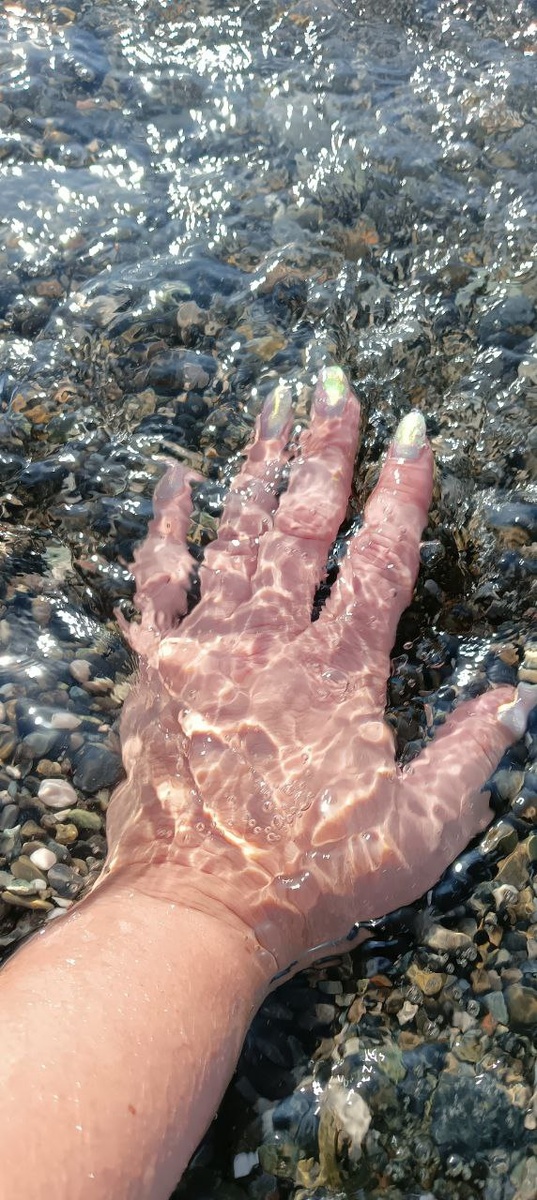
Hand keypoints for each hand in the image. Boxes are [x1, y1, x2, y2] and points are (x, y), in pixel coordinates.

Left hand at [102, 367, 532, 976]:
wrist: (196, 913)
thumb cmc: (310, 879)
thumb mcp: (416, 832)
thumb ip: (469, 756)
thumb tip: (516, 696)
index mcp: (338, 673)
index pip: (382, 563)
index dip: (403, 495)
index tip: (413, 434)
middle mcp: (269, 644)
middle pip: (303, 526)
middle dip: (324, 452)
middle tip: (336, 387)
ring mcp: (204, 650)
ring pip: (235, 535)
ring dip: (258, 466)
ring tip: (274, 404)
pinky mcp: (154, 671)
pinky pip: (155, 582)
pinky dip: (164, 526)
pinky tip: (177, 477)